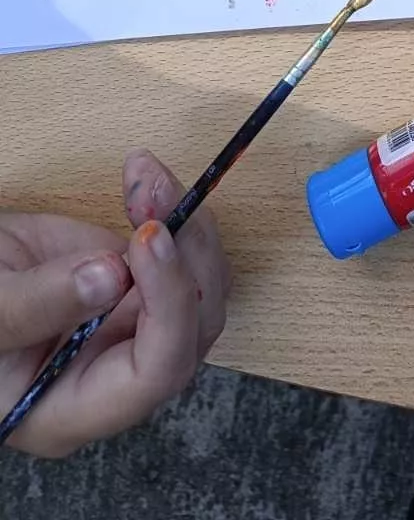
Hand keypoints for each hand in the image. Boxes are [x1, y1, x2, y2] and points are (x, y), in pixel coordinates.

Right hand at [0, 151, 230, 455]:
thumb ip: (35, 305)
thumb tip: (110, 276)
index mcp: (72, 411)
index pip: (155, 374)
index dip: (168, 306)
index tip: (147, 240)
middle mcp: (116, 378)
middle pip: (194, 327)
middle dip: (185, 254)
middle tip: (154, 194)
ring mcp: (134, 331)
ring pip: (203, 287)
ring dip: (187, 224)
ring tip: (145, 178)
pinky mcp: (142, 288)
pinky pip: (185, 258)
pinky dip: (176, 213)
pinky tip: (143, 181)